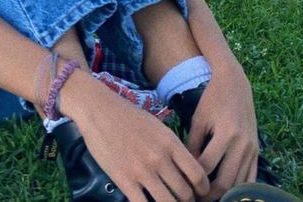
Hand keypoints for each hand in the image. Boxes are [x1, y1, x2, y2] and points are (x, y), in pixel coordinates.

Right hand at [74, 77, 209, 201]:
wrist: (99, 110)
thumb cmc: (128, 116)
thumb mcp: (157, 126)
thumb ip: (172, 147)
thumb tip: (185, 170)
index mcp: (170, 142)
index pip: (198, 174)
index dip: (203, 188)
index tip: (201, 192)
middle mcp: (160, 158)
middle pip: (185, 193)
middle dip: (188, 201)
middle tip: (185, 200)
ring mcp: (142, 171)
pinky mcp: (124, 181)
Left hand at [184, 62, 258, 200]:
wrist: (234, 83)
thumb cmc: (212, 100)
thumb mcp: (198, 119)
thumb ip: (192, 144)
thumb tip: (185, 170)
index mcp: (225, 133)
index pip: (206, 166)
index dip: (193, 179)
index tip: (183, 184)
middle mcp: (242, 143)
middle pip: (225, 181)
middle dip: (209, 195)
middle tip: (195, 198)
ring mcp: (252, 149)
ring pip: (239, 183)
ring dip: (224, 195)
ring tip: (208, 197)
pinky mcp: (257, 151)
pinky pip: (251, 177)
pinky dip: (240, 189)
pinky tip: (227, 193)